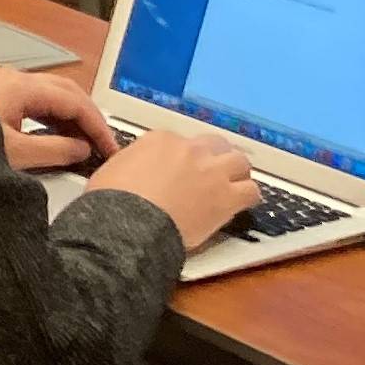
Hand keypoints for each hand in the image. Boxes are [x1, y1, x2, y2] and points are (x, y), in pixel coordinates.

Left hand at [0, 67, 116, 172]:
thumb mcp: (15, 154)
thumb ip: (54, 151)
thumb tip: (82, 149)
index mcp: (22, 87)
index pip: (74, 102)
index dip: (97, 126)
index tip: (110, 148)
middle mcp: (15, 79)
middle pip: (67, 92)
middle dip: (89, 117)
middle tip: (104, 144)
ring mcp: (6, 85)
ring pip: (52, 96)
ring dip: (72, 117)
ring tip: (86, 144)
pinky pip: (36, 102)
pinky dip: (53, 118)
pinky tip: (60, 136)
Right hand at [88, 130, 256, 251]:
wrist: (129, 224)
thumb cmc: (113, 200)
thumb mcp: (113, 169)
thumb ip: (132, 163)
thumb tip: (133, 170)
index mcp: (161, 140)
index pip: (181, 142)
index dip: (182, 158)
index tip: (179, 170)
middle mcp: (191, 150)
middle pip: (215, 144)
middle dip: (214, 157)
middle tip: (210, 172)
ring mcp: (212, 172)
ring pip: (239, 162)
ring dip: (236, 172)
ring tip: (233, 184)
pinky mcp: (227, 197)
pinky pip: (251, 191)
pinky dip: (248, 195)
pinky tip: (242, 203)